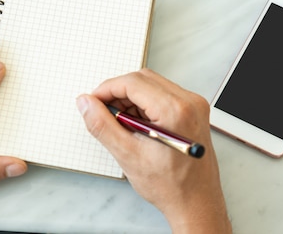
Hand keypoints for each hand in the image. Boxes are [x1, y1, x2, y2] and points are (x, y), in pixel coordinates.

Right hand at [77, 69, 230, 233]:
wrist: (196, 203)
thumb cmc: (170, 186)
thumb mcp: (128, 155)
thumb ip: (102, 125)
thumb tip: (86, 103)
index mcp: (175, 110)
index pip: (133, 82)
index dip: (107, 89)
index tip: (93, 102)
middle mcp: (189, 102)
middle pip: (143, 79)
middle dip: (118, 93)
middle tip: (104, 113)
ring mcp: (194, 105)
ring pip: (152, 85)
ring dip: (131, 99)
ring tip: (122, 125)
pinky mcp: (193, 111)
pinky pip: (163, 95)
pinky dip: (144, 105)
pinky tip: (137, 126)